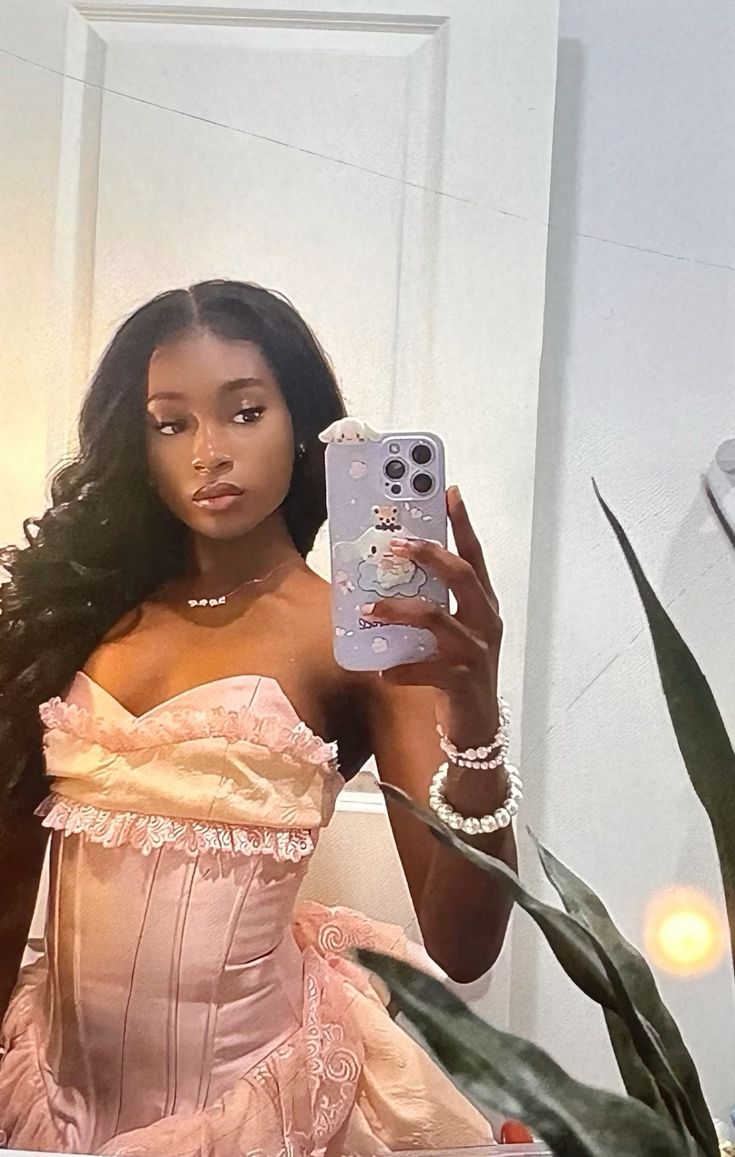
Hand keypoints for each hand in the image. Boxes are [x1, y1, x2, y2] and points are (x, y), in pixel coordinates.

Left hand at [361, 485, 502, 747]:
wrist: (476, 728)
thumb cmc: (457, 672)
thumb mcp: (450, 633)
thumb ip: (432, 605)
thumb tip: (388, 577)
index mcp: (483, 606)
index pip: (474, 557)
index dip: (463, 524)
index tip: (450, 493)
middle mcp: (485, 622)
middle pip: (461, 576)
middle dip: (428, 555)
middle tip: (395, 545)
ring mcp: (475, 650)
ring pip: (435, 618)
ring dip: (398, 610)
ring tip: (368, 609)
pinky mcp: (460, 679)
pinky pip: (423, 668)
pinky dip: (397, 668)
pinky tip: (379, 670)